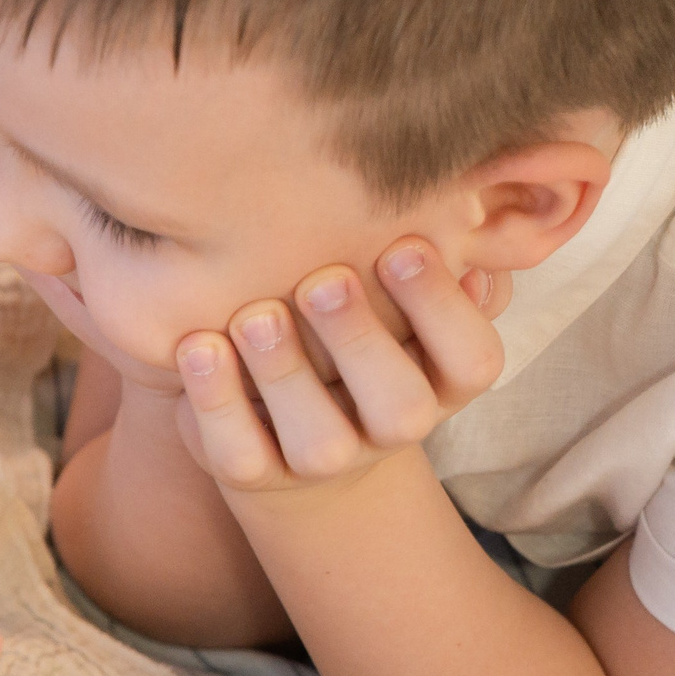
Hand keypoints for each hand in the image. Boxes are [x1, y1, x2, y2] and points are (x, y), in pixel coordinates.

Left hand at [174, 238, 505, 499]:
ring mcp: (320, 460)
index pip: (473, 361)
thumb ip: (427, 254)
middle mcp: (388, 430)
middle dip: (362, 341)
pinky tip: (200, 344)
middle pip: (402, 409)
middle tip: (322, 281)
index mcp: (437, 381)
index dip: (443, 309)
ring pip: (319, 442)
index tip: (400, 246)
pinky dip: (216, 401)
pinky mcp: (252, 471)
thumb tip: (462, 203)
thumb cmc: (346, 329)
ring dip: (285, 372)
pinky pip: (238, 452)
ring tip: (254, 314)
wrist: (286, 427)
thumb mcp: (388, 294)